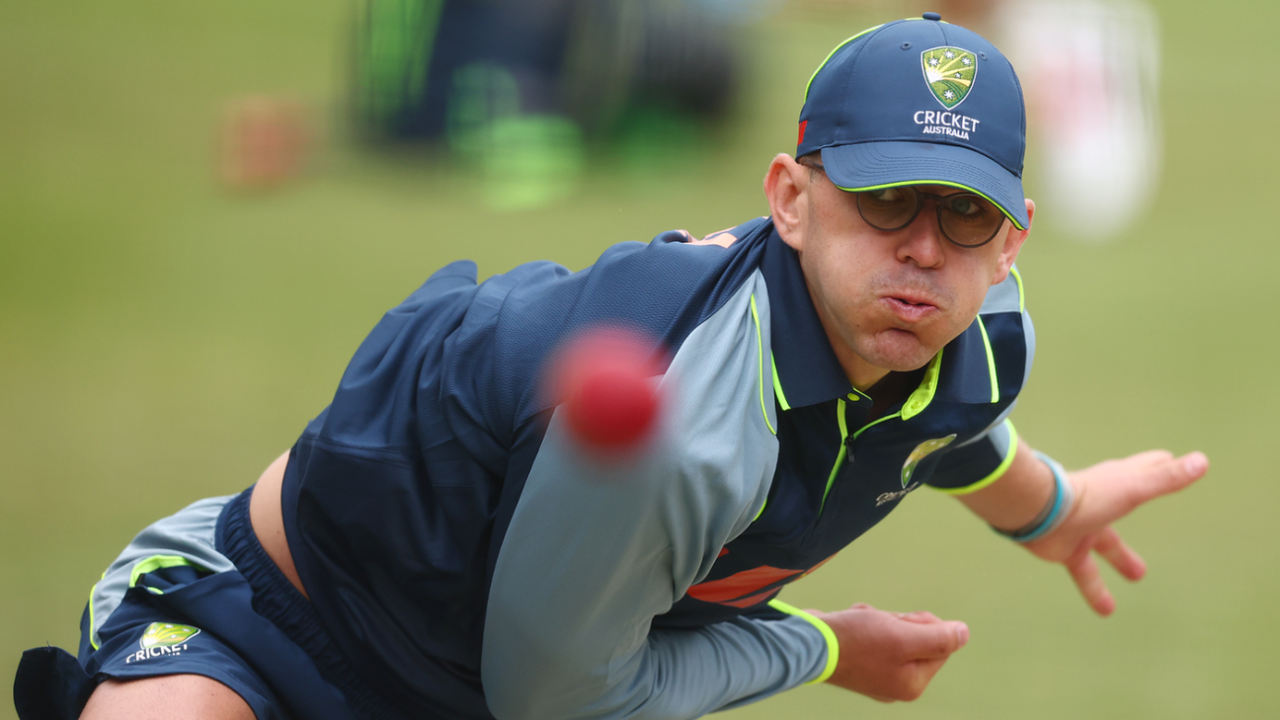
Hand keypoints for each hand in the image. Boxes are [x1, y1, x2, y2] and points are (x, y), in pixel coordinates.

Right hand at [808, 603, 968, 701]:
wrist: (808, 644)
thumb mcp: (903, 636)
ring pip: (894, 632)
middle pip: (916, 637)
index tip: (900, 623)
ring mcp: (876, 674)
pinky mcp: (858, 661)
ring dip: (880, 619)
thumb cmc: (855, 641)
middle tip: (879, 624)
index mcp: (912, 684)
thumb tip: (964, 634)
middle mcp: (896, 684)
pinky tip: (851, 625)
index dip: (923, 624)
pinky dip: (864, 622)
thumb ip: (938, 637)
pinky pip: (873, 633)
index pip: (940, 644)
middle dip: (898, 621)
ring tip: (860, 623)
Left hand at [1025, 450, 1207, 615]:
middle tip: (1158, 509)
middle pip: (1125, 505)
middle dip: (1139, 505)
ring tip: (1138, 577)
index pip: (1143, 469)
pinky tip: (1107, 610)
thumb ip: (1166, 478)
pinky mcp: (1065, 549)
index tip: (1166, 461)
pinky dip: (1095, 591)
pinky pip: (1084, 574)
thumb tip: (1202, 461)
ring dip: (1121, 559)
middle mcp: (1099, 504)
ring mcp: (1082, 526)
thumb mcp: (1134, 488)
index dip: (1158, 465)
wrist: (1037, 513)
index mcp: (1117, 482)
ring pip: (1105, 545)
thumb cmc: (1088, 496)